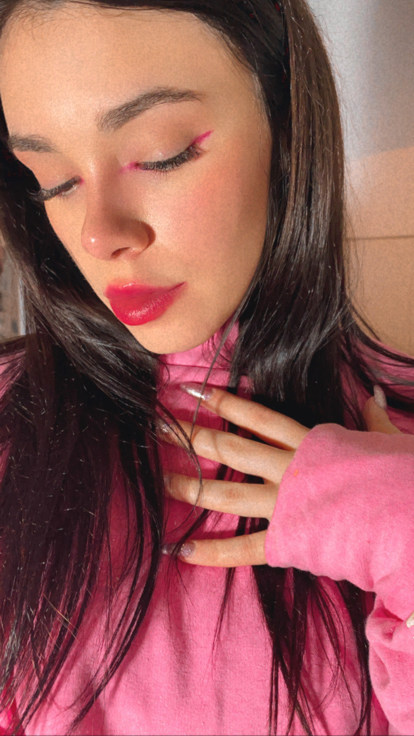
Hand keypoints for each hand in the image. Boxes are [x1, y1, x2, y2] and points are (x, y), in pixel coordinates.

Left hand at [163, 384, 400, 567]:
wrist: (411, 520)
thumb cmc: (402, 477)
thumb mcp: (388, 438)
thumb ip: (372, 414)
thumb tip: (373, 389)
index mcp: (310, 442)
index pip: (256, 416)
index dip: (222, 402)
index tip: (193, 391)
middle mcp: (289, 469)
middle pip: (230, 450)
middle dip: (191, 436)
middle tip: (158, 426)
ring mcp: (285, 506)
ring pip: (227, 494)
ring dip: (192, 487)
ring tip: (161, 480)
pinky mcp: (288, 542)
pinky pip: (243, 549)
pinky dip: (212, 553)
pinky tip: (181, 552)